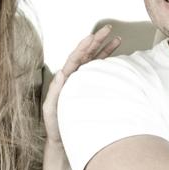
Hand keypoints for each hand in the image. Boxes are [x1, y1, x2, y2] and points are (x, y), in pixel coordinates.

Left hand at [43, 25, 120, 143]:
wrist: (63, 140)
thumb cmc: (55, 125)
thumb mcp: (51, 108)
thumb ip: (55, 91)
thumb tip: (61, 73)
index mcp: (65, 79)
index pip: (75, 58)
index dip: (84, 46)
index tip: (93, 36)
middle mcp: (74, 78)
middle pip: (87, 54)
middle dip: (97, 40)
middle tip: (108, 29)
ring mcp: (83, 82)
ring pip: (96, 61)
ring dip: (105, 49)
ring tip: (117, 39)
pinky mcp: (91, 89)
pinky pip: (101, 72)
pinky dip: (108, 63)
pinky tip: (116, 58)